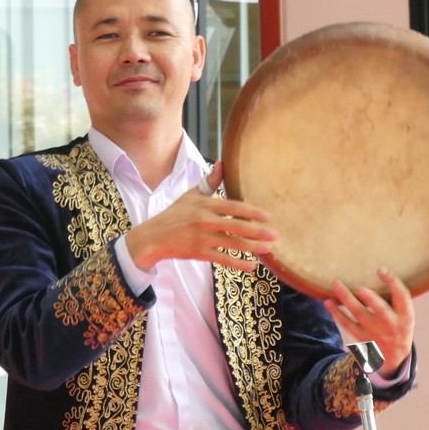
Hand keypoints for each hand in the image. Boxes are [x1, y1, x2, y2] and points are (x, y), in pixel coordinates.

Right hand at [126, 162, 276, 271]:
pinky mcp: (198, 253)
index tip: (267, 216)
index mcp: (204, 205)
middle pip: (234, 226)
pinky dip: (236, 263)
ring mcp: (201, 238)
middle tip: (275, 235)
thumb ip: (209, 182)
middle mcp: (204, 221)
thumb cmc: (174, 214)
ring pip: (231, 243)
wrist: (153, 236)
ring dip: (251, 247)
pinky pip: (221, 259)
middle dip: (256, 231)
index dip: (250, 211)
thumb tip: (222, 164)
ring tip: (268, 249)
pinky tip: (251, 265)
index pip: (232, 207)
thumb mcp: (190, 195)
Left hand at [324, 268, 414, 377]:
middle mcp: (391, 324)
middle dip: (369, 298)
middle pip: (380, 309)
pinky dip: (336, 312)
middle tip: (359, 288)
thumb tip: (378, 272)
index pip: (402, 297)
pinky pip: (347, 323)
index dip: (393, 282)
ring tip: (336, 284)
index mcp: (405, 315)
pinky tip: (327, 302)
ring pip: (359, 314)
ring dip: (346, 299)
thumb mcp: (405, 315)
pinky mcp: (361, 337)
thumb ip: (395, 300)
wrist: (394, 357)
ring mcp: (375, 332)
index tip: (381, 269)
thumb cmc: (398, 326)